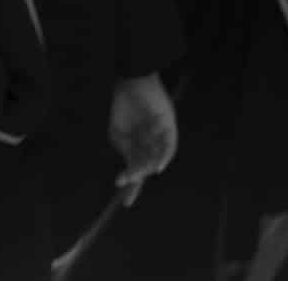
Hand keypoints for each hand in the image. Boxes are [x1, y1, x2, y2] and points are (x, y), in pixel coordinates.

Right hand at [109, 73, 177, 200]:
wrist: (131, 84)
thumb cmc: (123, 107)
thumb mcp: (118, 133)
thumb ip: (125, 150)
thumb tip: (131, 167)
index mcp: (139, 148)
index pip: (138, 171)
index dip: (133, 188)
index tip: (127, 204)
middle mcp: (152, 146)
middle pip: (145, 168)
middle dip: (135, 177)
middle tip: (124, 182)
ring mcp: (161, 138)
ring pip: (155, 160)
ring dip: (145, 168)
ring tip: (134, 173)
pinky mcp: (169, 129)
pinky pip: (169, 147)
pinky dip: (164, 157)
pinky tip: (158, 166)